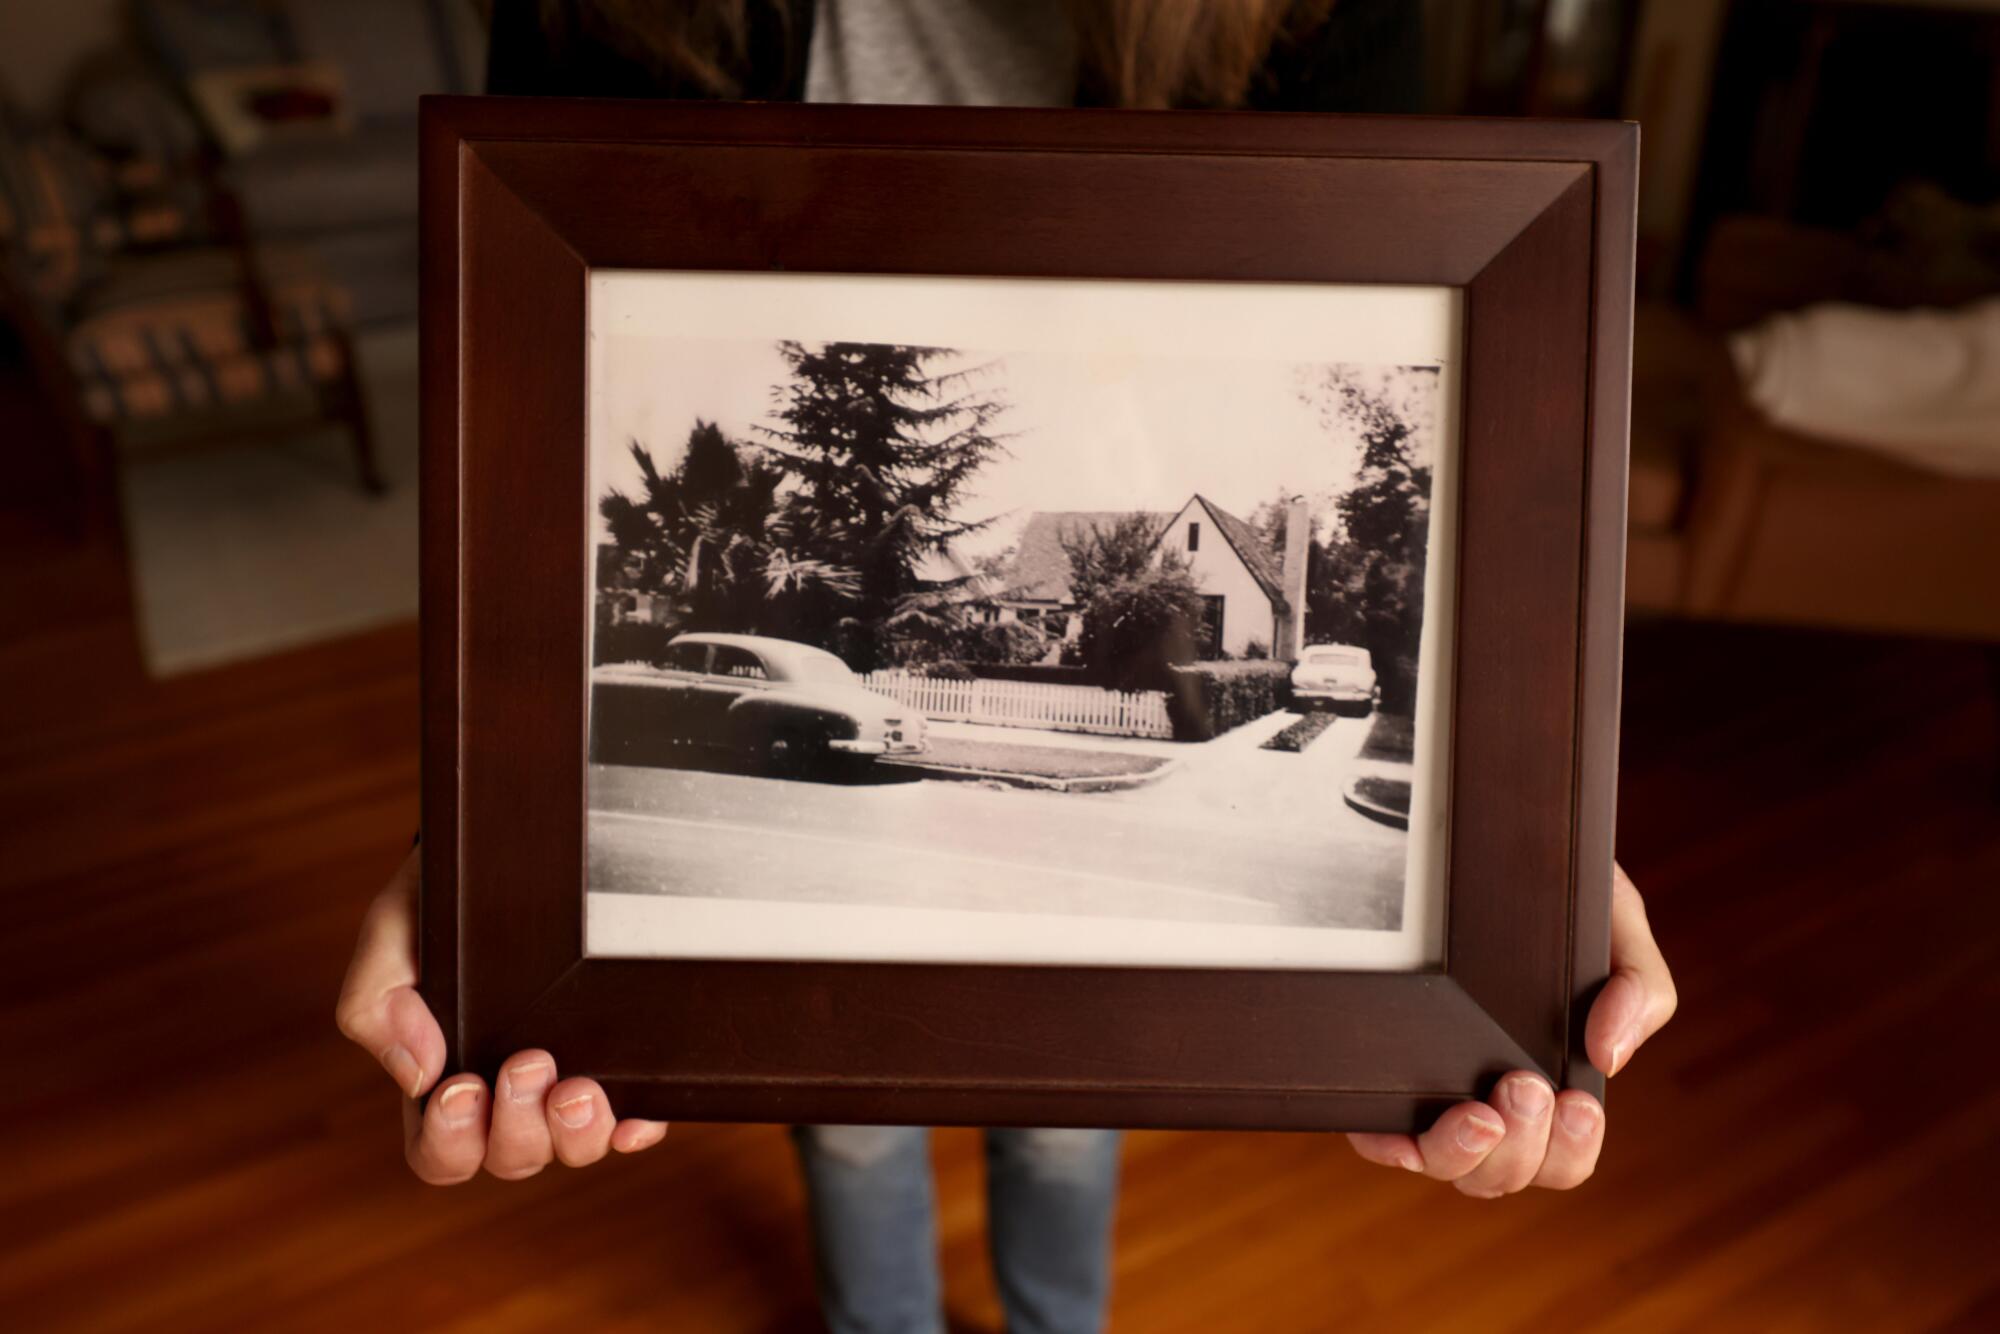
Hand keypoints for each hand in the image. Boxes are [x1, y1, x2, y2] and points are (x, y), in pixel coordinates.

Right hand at [335, 846, 668, 1182]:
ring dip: (574, 1134)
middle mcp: (509, 1096)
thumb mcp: (392, 937)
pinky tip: (636, 1118)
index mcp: (445, 1081)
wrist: (508, 847)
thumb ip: (377, 1002)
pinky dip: (636, 1127)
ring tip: (578, 1087)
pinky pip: (635, 1117)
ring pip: (573, 1148)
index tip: (462, 1088)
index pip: (441, 1154)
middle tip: (527, 1063)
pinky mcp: (620, 1062)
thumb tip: (418, 1074)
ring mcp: (568, 1080)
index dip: (450, 1143)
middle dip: (518, 1127)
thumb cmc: (442, 903)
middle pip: (512, 1157)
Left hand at [1346, 862, 1674, 1195]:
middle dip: (1524, 1148)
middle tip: (1526, 1084)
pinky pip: (1376, 1135)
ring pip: (1445, 1166)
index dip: (1570, 1150)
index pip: (1562, 1157)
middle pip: (1505, 1174)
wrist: (1490, 840)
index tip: (1577, 1101)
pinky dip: (1391, 1145)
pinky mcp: (1379, 1073)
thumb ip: (1640, 987)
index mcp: (1550, 1080)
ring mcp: (1431, 1090)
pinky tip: (1409, 1126)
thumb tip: (1609, 1058)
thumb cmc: (1555, 893)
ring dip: (1465, 1154)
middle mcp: (1489, 1097)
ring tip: (1482, 1109)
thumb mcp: (1615, 925)